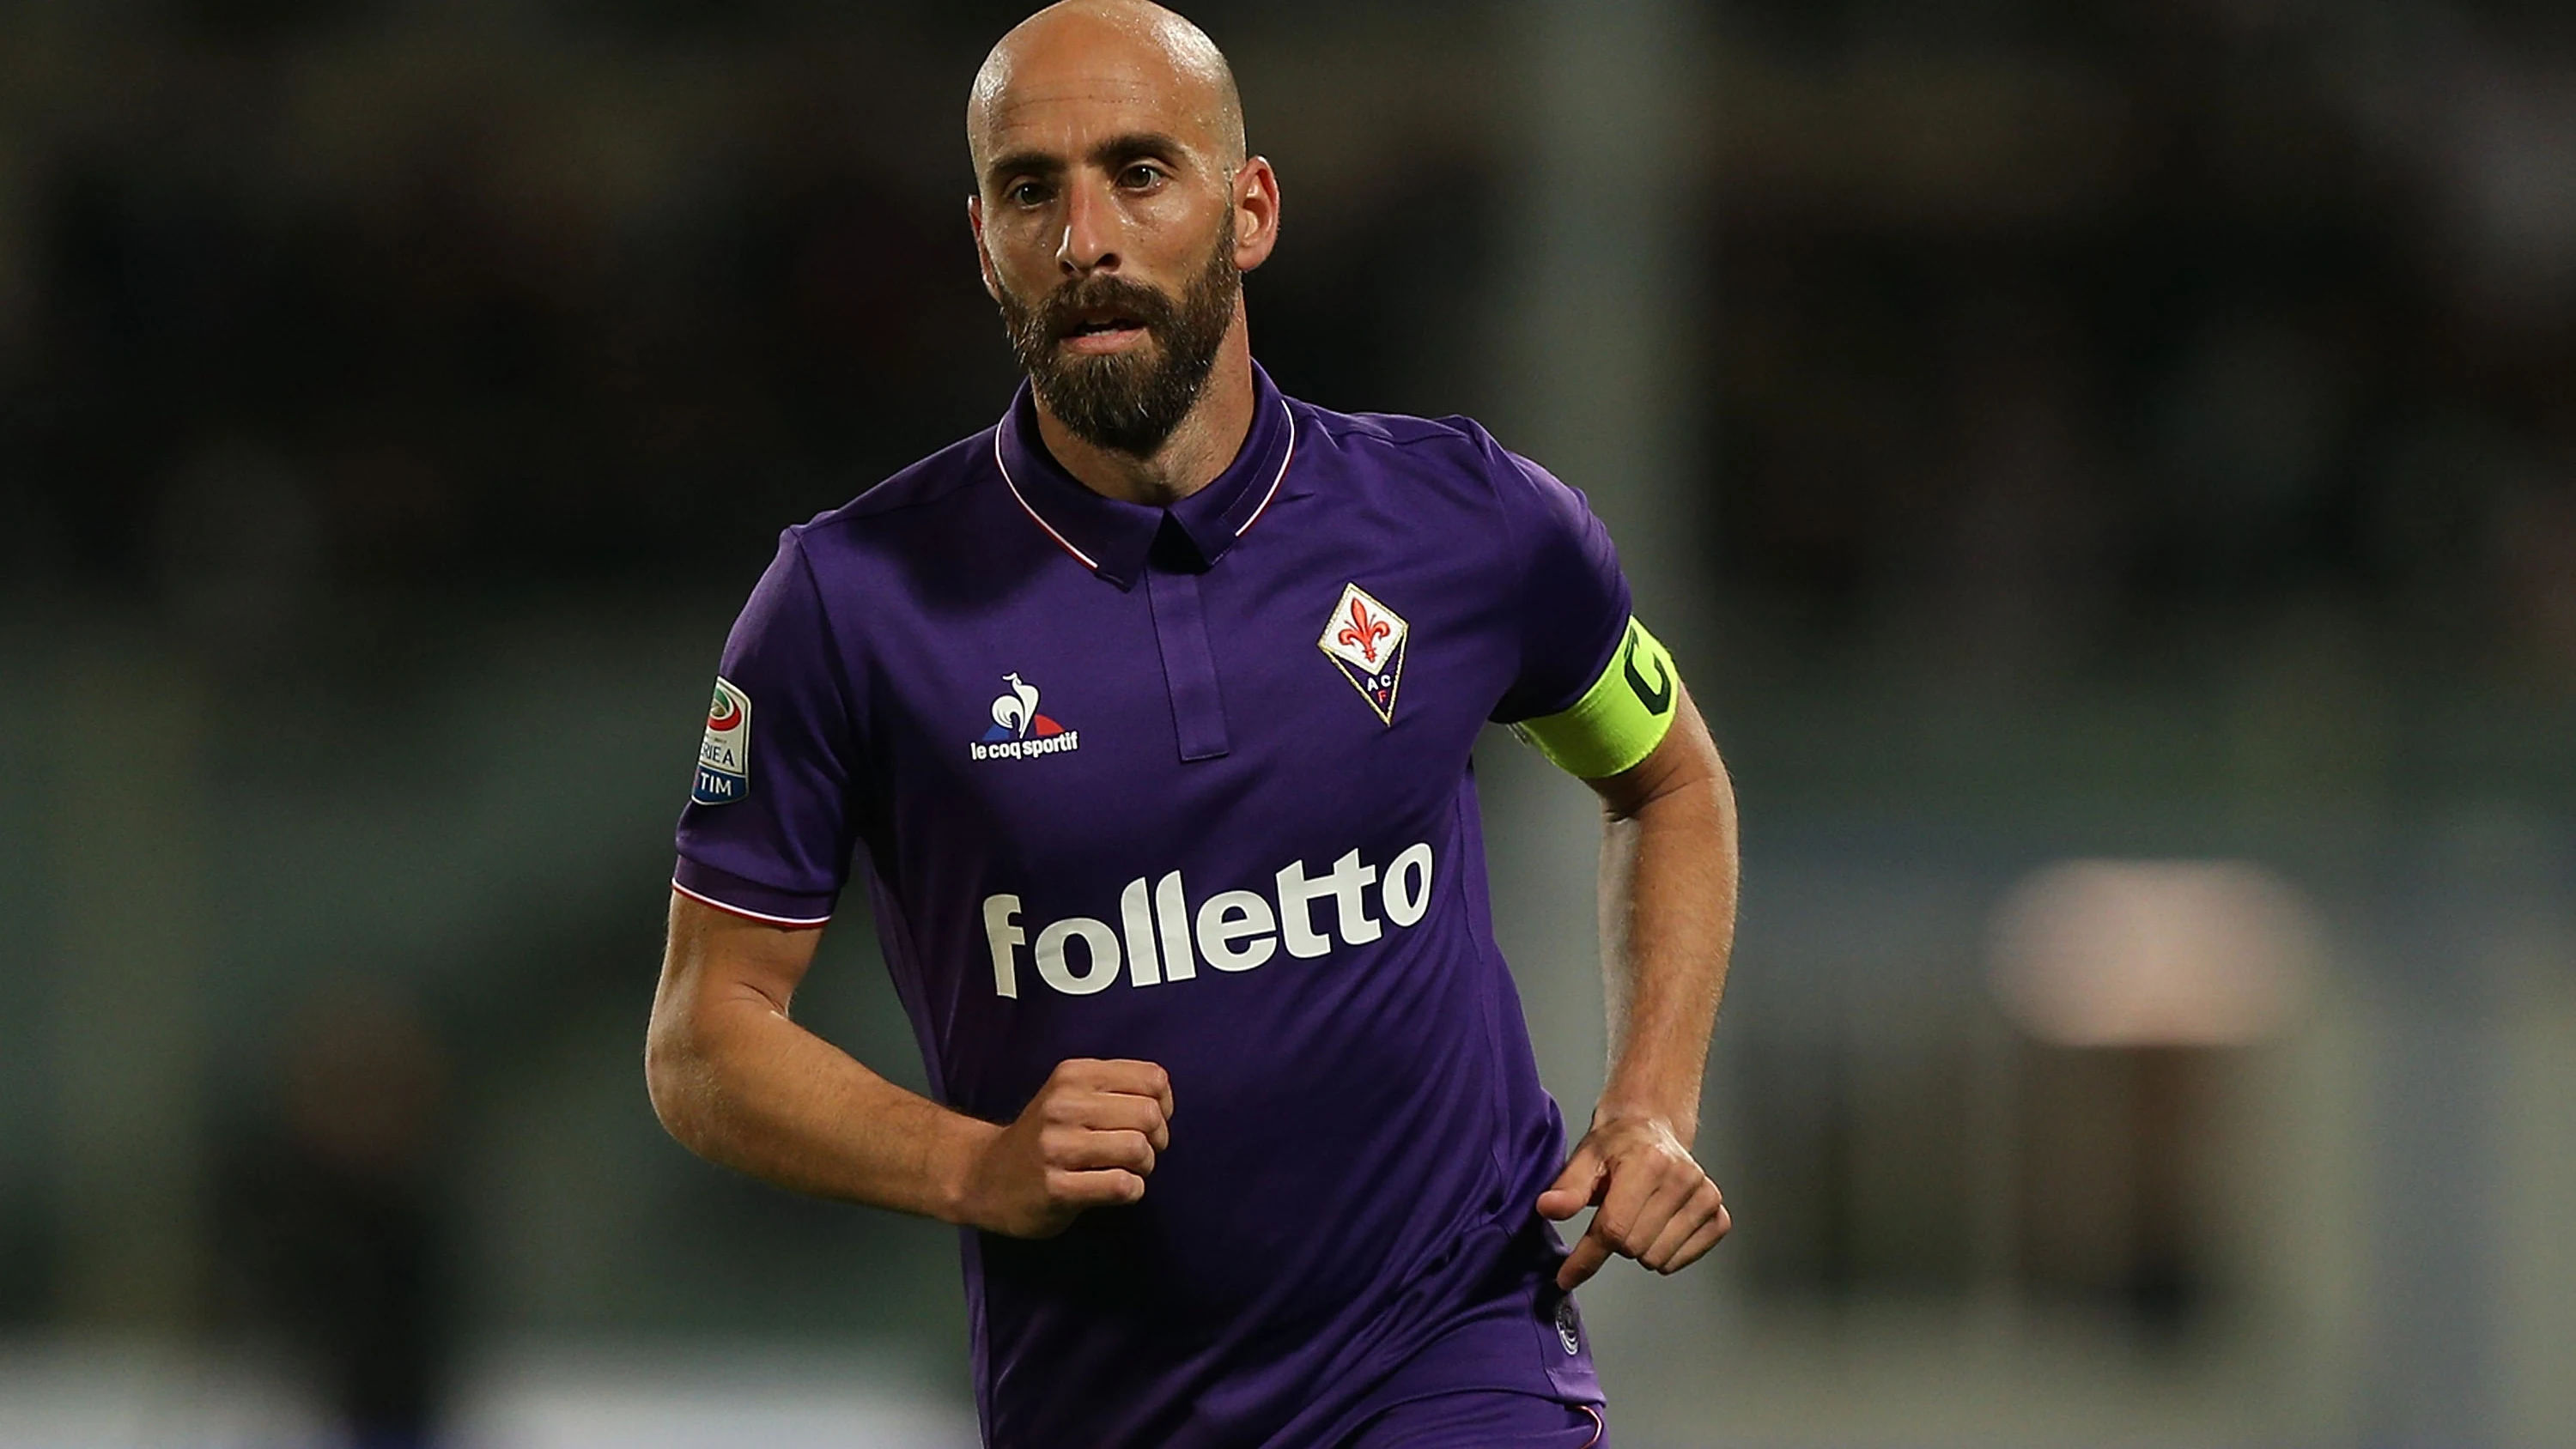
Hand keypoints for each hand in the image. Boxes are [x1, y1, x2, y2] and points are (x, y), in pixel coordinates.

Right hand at [959, 1058, 1173, 1237]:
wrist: (985, 1177)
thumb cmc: (1045, 1136)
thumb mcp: (1071, 1094)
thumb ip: (1115, 1089)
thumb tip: (1165, 1103)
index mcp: (1073, 1074)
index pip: (1153, 1078)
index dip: (1163, 1105)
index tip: (1146, 1123)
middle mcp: (1063, 1104)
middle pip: (1149, 1114)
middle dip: (1157, 1140)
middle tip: (1139, 1153)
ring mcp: (1057, 1146)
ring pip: (1138, 1149)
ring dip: (1144, 1167)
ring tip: (1125, 1171)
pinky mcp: (1056, 1187)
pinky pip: (1121, 1185)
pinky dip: (1131, 1191)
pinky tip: (1114, 1190)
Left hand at [1536, 1111, 1729, 1290]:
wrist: (1653, 1126)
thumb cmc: (1617, 1144)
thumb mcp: (1586, 1158)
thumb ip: (1568, 1187)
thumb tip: (1547, 1208)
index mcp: (1648, 1163)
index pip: (1613, 1229)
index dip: (1586, 1257)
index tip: (1567, 1276)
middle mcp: (1683, 1178)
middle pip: (1634, 1248)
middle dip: (1615, 1242)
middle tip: (1615, 1214)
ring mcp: (1705, 1197)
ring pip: (1658, 1259)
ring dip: (1640, 1248)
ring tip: (1638, 1216)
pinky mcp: (1718, 1214)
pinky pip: (1682, 1260)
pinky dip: (1665, 1253)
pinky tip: (1659, 1225)